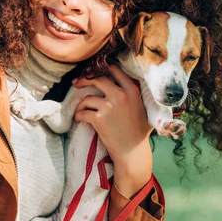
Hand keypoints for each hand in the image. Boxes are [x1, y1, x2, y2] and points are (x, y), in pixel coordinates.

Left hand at [73, 65, 152, 197]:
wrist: (133, 151)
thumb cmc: (139, 131)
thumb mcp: (144, 107)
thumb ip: (136, 93)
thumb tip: (127, 78)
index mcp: (133, 90)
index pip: (115, 69)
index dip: (102, 69)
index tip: (94, 72)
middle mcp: (121, 95)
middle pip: (98, 78)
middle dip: (84, 79)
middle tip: (77, 83)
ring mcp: (109, 106)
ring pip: (87, 97)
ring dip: (82, 104)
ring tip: (82, 110)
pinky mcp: (99, 119)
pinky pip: (82, 112)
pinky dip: (79, 116)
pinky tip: (81, 119)